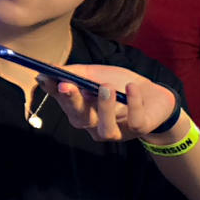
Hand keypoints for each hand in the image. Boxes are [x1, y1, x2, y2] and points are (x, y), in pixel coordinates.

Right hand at [37, 64, 177, 141]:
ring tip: (106, 87)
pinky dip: (132, 102)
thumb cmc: (121, 84)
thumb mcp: (97, 73)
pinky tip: (131, 87)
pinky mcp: (137, 130)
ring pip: (104, 128)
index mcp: (81, 108)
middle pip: (79, 119)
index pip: (62, 101)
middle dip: (72, 102)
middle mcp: (94, 124)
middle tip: (67, 85)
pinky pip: (133, 120)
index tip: (45, 77)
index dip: (52, 91)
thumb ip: (76, 73)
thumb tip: (50, 69)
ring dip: (104, 108)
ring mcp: (116, 130)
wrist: (154, 96)